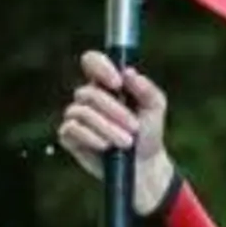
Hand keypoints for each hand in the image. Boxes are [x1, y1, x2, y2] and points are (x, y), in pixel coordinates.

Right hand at [57, 50, 173, 215]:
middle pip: (89, 93)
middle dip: (114, 111)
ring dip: (107, 128)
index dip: (100, 66)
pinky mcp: (70, 137)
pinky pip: (72, 129)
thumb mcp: (155, 109)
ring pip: (81, 113)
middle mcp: (88, 98)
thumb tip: (129, 73)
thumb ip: (146, 89)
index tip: (117, 83)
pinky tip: (106, 147)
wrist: (145, 165)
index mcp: (107, 85)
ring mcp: (77, 117)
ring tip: (126, 142)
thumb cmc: (148, 133)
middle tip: (134, 127)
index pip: (91, 62)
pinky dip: (91, 137)